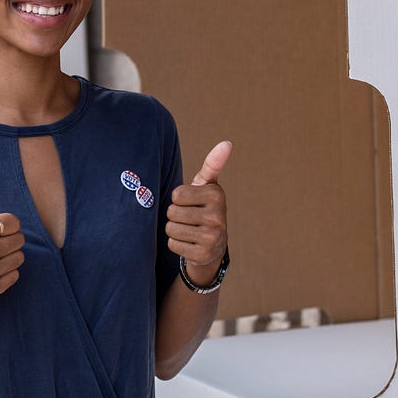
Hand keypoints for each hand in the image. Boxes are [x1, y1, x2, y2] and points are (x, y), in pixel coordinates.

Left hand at [165, 141, 230, 270]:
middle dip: (175, 215)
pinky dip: (176, 244)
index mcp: (217, 195)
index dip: (178, 199)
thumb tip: (227, 143)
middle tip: (189, 219)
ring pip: (171, 229)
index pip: (176, 194)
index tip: (192, 203)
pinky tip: (189, 243)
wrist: (214, 245)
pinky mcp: (203, 254)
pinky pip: (173, 244)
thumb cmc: (205, 208)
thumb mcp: (207, 186)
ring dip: (174, 230)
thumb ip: (212, 164)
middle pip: (172, 212)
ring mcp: (212, 237)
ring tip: (189, 230)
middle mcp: (218, 216)